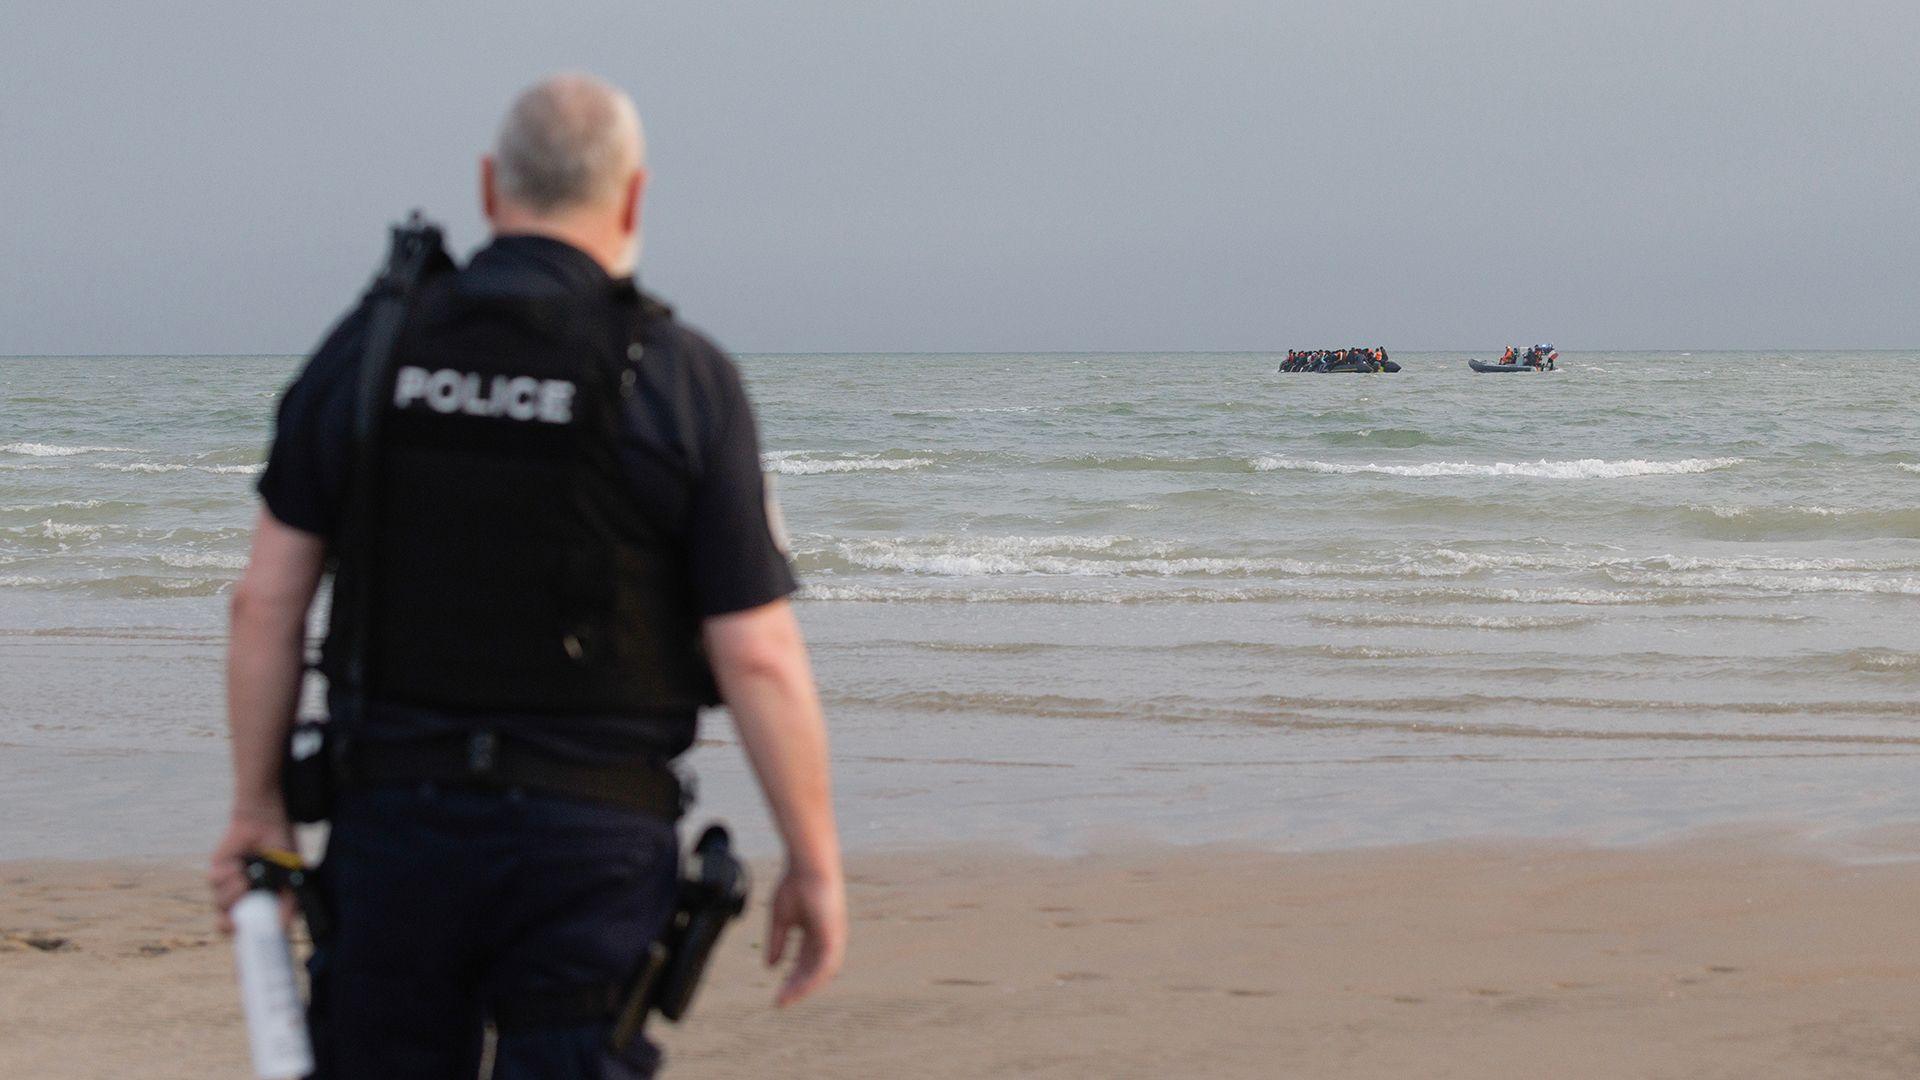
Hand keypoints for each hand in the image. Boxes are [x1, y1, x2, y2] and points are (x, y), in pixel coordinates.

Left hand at [207, 807, 294, 933]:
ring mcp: (227, 887)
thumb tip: (281, 929)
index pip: (247, 933)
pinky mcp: (216, 872)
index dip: (244, 945)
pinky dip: (229, 874)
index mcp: (260, 905)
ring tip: (248, 876)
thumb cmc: (283, 852)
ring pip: (221, 903)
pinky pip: (215, 883)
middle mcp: (241, 900)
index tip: (244, 956)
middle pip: (224, 926)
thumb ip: (288, 907)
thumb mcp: (293, 882)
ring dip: (236, 891)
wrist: (268, 823)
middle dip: (230, 923)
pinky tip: (238, 864)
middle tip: (240, 916)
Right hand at [764, 865, 846, 1006]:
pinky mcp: (835, 935)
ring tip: (786, 999)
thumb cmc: (795, 883)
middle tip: (780, 1002)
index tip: (776, 993)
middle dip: (795, 987)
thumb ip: (777, 942)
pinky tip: (799, 988)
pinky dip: (812, 978)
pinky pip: (826, 964)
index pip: (803, 963)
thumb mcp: (781, 918)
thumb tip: (771, 967)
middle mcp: (826, 938)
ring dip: (803, 987)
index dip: (790, 978)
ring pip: (821, 972)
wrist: (808, 864)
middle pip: (812, 970)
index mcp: (814, 933)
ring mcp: (833, 937)